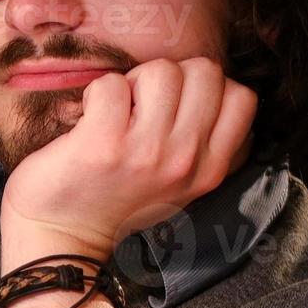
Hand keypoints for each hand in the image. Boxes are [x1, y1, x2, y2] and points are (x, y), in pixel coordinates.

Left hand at [0, 56, 256, 262]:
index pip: (243, 98)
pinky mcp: (103, 144)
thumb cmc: (117, 199)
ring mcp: (147, 152)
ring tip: (116, 112)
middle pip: (205, 72)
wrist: (63, 237)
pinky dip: (97, 92)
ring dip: (134, 81)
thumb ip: (204, 142)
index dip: (206, 87)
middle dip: (171, 76)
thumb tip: (215, 89)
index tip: (176, 105)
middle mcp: (186, 160)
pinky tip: (90, 117)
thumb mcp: (180, 182)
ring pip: (162, 71)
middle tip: (143, 105)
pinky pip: (111, 84)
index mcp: (211, 168)